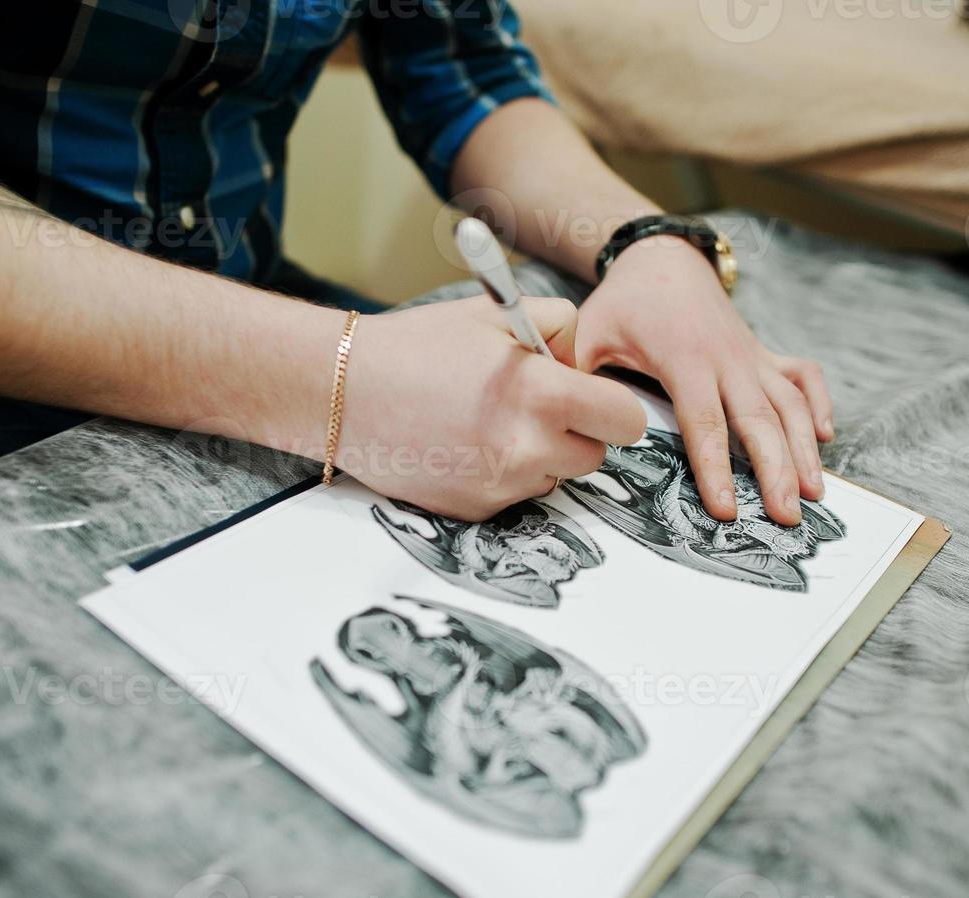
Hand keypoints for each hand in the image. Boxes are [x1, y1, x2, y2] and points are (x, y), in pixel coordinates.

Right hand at [334, 295, 645, 520]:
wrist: (342, 392)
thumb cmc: (419, 347)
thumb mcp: (497, 314)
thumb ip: (562, 328)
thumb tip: (588, 364)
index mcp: (542, 394)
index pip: (626, 420)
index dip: (613, 406)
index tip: (593, 398)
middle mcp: (527, 449)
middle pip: (595, 455)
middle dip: (576, 431)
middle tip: (536, 404)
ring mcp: (501, 487)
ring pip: (555, 477)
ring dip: (539, 454)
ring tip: (489, 419)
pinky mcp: (476, 511)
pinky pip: (516, 494)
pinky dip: (503, 474)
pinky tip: (465, 443)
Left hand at [575, 237, 833, 526]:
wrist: (662, 259)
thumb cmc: (624, 303)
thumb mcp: (590, 332)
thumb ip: (575, 375)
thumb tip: (556, 417)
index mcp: (685, 359)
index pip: (705, 423)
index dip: (716, 468)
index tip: (726, 509)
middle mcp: (728, 359)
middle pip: (759, 420)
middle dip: (777, 470)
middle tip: (786, 517)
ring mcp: (751, 355)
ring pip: (789, 403)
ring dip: (804, 448)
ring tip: (815, 493)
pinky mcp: (764, 353)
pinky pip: (803, 376)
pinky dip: (820, 403)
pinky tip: (826, 436)